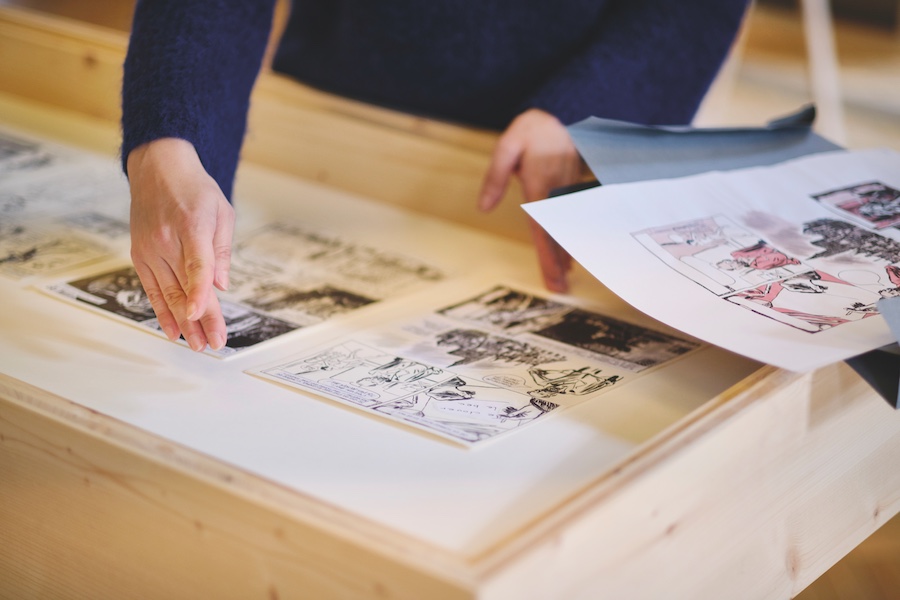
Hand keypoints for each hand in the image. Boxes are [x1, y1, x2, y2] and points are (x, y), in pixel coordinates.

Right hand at [126, 138, 233, 350]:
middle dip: (201, 320)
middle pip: (185, 287)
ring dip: (184, 323)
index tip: (201, 316)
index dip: (199, 292)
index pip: (196, 265)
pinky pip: (152, 289)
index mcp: (191, 226)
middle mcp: (166, 241)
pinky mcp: (140, 255)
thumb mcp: (222, 211)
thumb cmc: (196, 189)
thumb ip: (222, 250)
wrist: (158, 169)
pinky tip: (173, 331)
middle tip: (214, 344)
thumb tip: (221, 285)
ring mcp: (149, 250)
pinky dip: (162, 312)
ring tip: (198, 345)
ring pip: (168, 293)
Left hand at [478, 108, 583, 292]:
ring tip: (563, 278)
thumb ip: (495, 177)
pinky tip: (568, 256)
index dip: (548, 253)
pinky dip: (568, 239)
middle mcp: (557, 191)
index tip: (552, 274)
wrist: (559, 118)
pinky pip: (570, 220)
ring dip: (565, 254)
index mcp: (541, 183)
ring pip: (566, 228)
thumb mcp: (507, 146)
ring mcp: (567, 192)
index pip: (544, 226)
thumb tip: (484, 207)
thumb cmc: (531, 132)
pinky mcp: (570, 192)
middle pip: (558, 233)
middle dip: (558, 262)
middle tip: (559, 288)